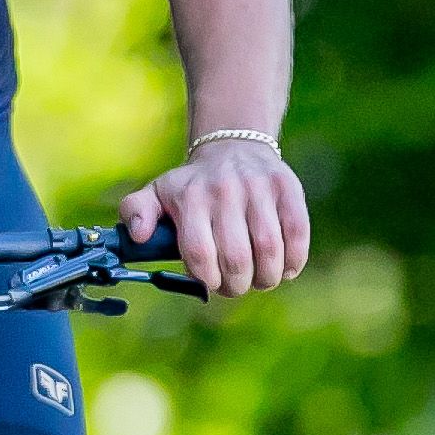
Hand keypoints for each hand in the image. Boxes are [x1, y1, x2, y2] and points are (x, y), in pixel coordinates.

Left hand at [117, 140, 309, 299]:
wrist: (233, 148)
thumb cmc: (192, 186)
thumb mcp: (157, 193)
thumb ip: (136, 212)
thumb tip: (138, 235)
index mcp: (191, 198)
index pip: (198, 253)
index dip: (207, 279)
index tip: (210, 283)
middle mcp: (224, 191)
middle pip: (236, 257)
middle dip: (236, 285)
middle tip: (235, 286)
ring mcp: (258, 189)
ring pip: (269, 249)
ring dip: (266, 277)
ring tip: (260, 280)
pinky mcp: (288, 189)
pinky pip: (298, 232)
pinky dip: (294, 260)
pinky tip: (285, 268)